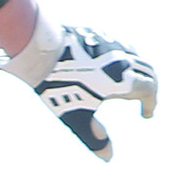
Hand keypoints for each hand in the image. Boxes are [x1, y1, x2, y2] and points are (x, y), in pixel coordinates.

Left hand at [0, 24, 156, 161]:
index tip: (146, 114)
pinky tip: (111, 62)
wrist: (41, 51)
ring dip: (139, 70)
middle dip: (150, 88)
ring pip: (136, 56)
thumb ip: (93, 137)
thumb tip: (108, 158)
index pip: (149, 92)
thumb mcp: (75, 116)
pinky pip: (120, 45)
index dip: (151, 104)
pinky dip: (125, 57)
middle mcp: (123, 60)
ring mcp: (112, 43)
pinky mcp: (98, 33)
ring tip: (132, 81)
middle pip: (148, 72)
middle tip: (146, 100)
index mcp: (123, 81)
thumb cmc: (59, 86)